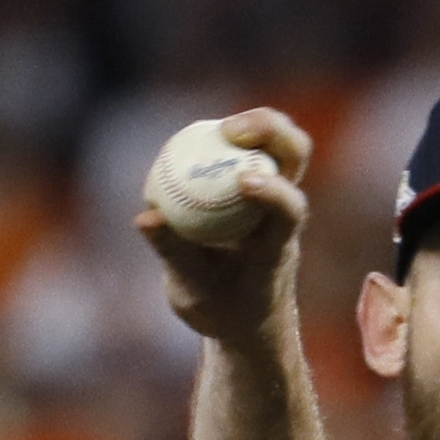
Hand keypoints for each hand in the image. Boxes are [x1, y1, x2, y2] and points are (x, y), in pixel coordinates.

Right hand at [136, 106, 312, 341]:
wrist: (248, 316)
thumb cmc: (223, 310)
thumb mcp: (192, 290)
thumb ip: (173, 252)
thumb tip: (145, 216)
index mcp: (277, 246)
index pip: (289, 212)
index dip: (273, 191)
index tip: (242, 183)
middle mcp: (282, 211)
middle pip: (294, 153)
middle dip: (269, 129)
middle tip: (229, 129)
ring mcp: (273, 192)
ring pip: (276, 142)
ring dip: (250, 123)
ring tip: (210, 129)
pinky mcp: (256, 182)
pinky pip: (242, 149)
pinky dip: (219, 140)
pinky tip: (188, 142)